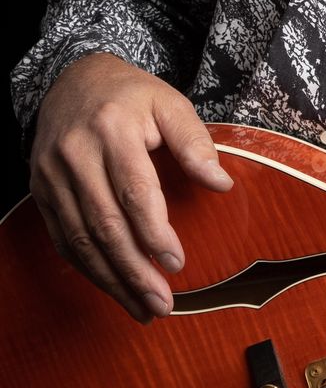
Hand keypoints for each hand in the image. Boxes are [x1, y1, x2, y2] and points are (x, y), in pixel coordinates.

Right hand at [29, 52, 233, 322]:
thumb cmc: (130, 96)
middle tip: (160, 304)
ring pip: (80, 240)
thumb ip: (195, 143)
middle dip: (133, 271)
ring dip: (111, 280)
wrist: (73, 79)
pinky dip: (87, 268)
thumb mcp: (170, 103)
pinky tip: (111, 286)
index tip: (176, 264)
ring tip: (141, 307)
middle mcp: (76, 155)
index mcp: (113, 130)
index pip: (133, 192)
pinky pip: (63, 239)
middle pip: (104, 225)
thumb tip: (221, 184)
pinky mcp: (41, 191)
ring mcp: (52, 176)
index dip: (154, 233)